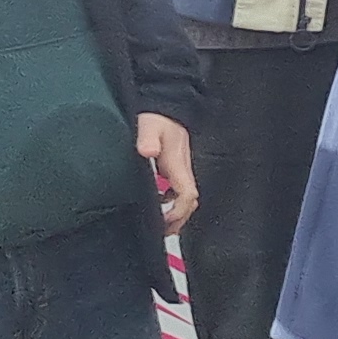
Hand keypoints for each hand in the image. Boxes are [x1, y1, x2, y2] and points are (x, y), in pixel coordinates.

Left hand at [133, 114, 195, 233]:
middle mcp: (182, 169)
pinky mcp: (175, 166)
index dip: (178, 211)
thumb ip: (148, 138)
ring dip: (176, 212)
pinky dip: (171, 201)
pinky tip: (158, 203)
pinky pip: (178, 189)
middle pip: (190, 201)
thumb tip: (147, 152)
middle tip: (163, 232)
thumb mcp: (150, 126)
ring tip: (162, 224)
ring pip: (185, 197)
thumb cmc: (158, 117)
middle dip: (179, 219)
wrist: (166, 106)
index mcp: (177, 164)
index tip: (164, 221)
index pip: (187, 194)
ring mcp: (180, 169)